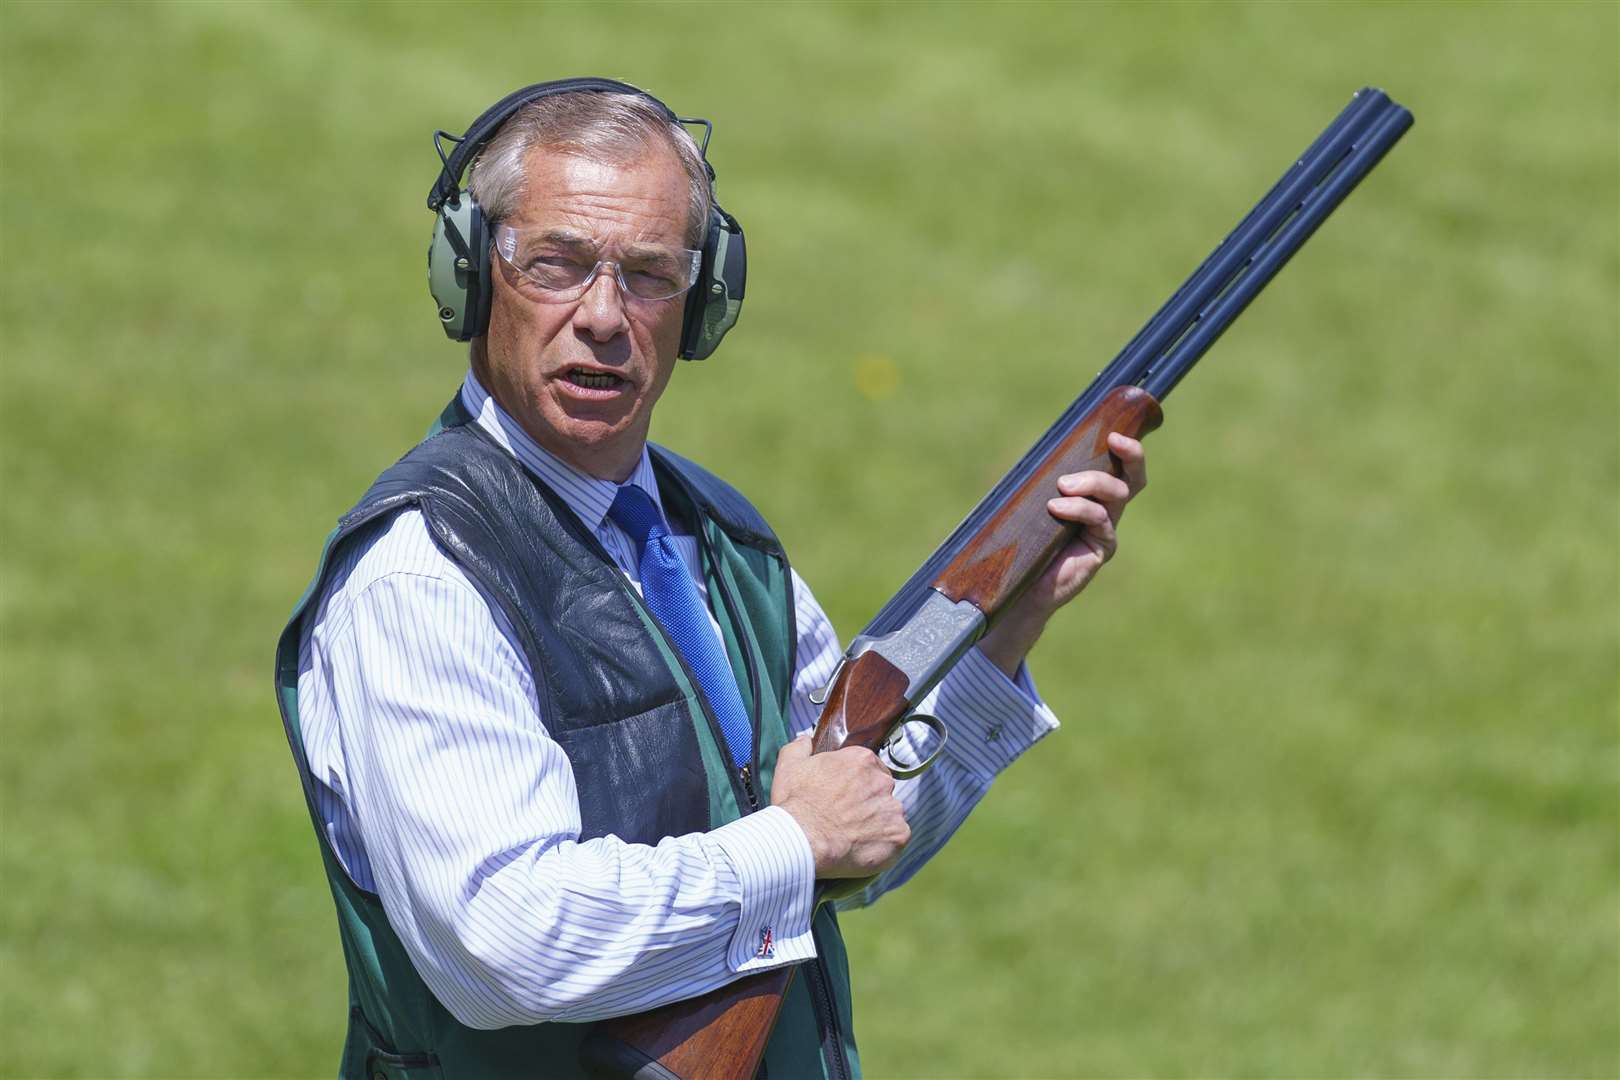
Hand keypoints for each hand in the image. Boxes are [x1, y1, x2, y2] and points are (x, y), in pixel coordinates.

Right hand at [770, 736, 910, 878]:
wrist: (804, 839)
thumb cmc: (796, 804)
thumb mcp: (789, 767)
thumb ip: (800, 747)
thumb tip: (805, 741)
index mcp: (862, 760)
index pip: (868, 767)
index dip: (856, 782)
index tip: (844, 795)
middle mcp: (883, 781)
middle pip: (881, 790)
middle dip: (868, 801)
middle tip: (846, 817)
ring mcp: (893, 809)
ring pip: (890, 814)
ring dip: (877, 823)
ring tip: (853, 835)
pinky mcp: (898, 835)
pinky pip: (897, 838)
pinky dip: (884, 844)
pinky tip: (863, 848)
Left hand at [977, 432, 1147, 675]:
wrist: (1018, 585)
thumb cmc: (1023, 541)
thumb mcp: (1032, 502)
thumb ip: (1042, 480)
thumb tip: (1039, 449)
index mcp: (1093, 496)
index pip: (1119, 467)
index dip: (1126, 448)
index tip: (1113, 432)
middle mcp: (1106, 511)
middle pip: (1134, 479)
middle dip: (1131, 456)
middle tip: (1114, 441)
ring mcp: (1106, 531)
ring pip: (1117, 495)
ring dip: (1093, 482)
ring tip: (1063, 485)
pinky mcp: (1102, 550)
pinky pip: (1100, 521)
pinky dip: (1079, 509)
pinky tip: (1056, 508)